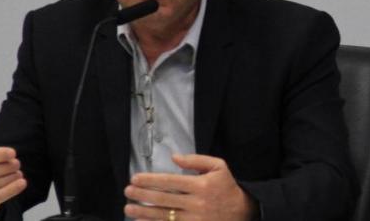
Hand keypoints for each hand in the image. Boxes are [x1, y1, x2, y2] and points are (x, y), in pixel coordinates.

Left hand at [124, 153, 257, 220]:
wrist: (241, 212)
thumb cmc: (226, 187)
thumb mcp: (218, 167)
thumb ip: (196, 160)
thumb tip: (174, 156)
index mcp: (201, 185)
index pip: (170, 181)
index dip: (150, 180)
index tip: (135, 178)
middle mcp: (196, 203)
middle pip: (163, 199)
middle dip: (142, 195)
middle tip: (128, 191)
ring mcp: (194, 219)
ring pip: (163, 215)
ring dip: (143, 212)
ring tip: (128, 208)